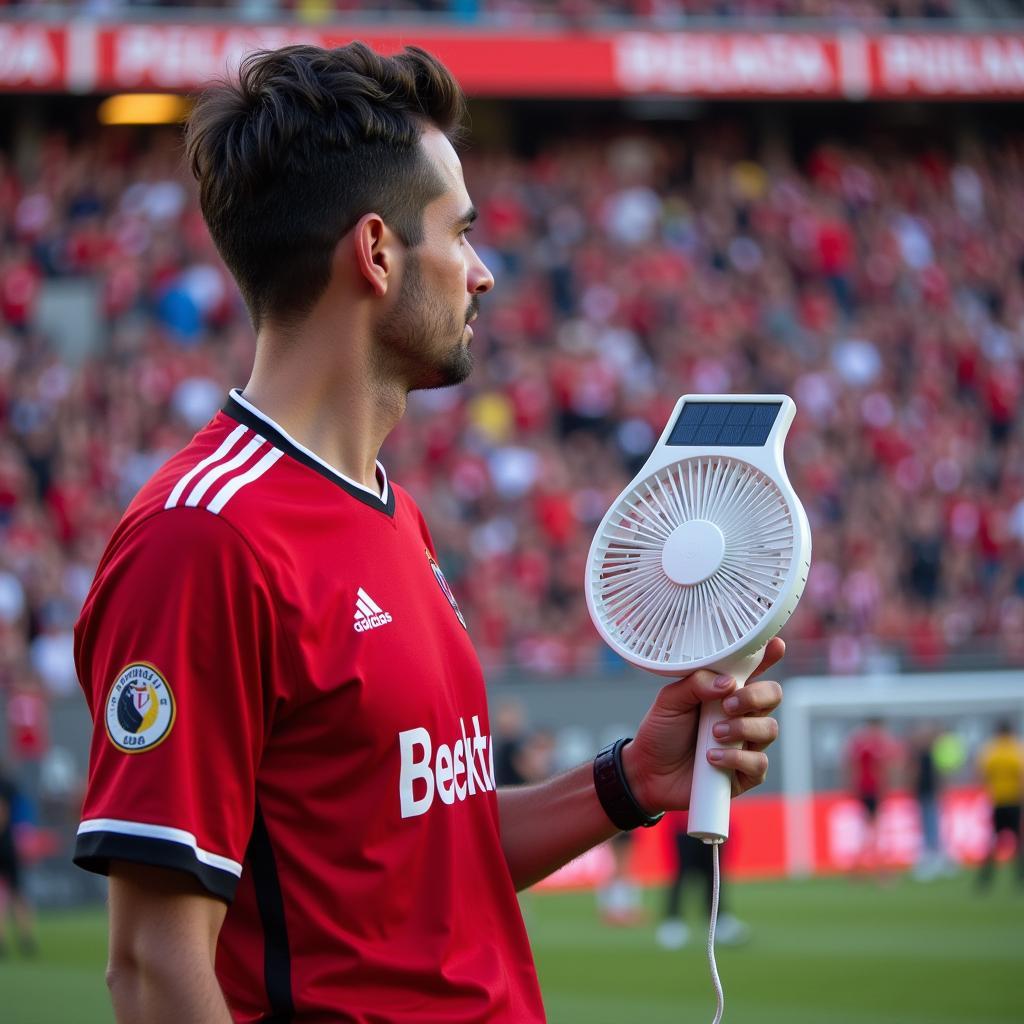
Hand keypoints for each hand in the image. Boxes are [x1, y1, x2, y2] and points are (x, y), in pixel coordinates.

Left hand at [621, 638, 784, 814]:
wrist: (648, 772)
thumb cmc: (661, 732)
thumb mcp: (669, 701)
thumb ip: (695, 684)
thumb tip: (727, 682)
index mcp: (725, 692)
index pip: (754, 670)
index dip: (768, 655)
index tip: (776, 644)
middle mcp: (741, 715)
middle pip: (773, 695)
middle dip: (756, 696)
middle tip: (728, 704)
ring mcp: (746, 744)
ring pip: (769, 728)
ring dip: (742, 728)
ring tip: (714, 733)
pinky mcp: (744, 773)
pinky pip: (758, 763)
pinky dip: (736, 758)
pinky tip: (713, 757)